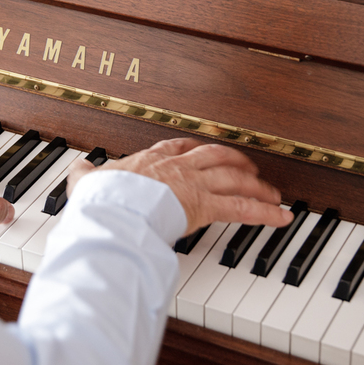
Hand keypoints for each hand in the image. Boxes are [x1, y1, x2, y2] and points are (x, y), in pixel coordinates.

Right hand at [67, 138, 292, 235]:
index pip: (179, 147)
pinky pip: (244, 209)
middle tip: (250, 168)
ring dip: (257, 186)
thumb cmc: (101, 199)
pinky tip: (284, 217)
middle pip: (215, 157)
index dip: (195, 149)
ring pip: (235, 179)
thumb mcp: (87, 181)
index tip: (203, 149)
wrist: (113, 209)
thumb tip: (79, 170)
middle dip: (235, 161)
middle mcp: (178, 167)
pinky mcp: (206, 206)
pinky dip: (267, 213)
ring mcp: (195, 184)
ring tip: (273, 193)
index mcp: (150, 160)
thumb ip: (86, 175)